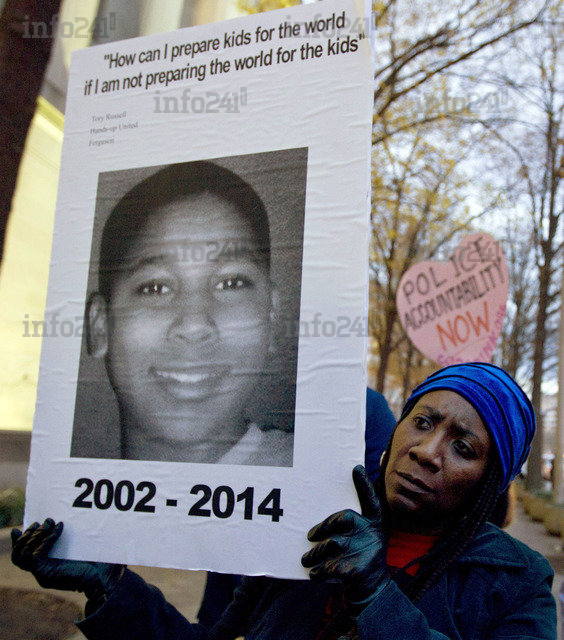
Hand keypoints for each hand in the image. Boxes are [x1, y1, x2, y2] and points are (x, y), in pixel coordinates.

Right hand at [11, 518, 123, 600]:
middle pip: (19, 555)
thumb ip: (71, 541)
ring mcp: (41, 574)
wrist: (104, 578)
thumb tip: (65, 522)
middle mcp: (41, 572)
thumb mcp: (81, 550)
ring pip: (23, 554)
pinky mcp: (45, 574)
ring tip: (49, 522)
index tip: (22, 527)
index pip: (23, 556)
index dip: (20, 541)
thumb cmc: (98, 564)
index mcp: (47, 567)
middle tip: (43, 521)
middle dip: (28, 536)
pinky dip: (45, 539)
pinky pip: (36, 555)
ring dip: (35, 535)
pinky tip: (59, 528)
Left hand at [301, 465, 389, 613]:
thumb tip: (326, 514)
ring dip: (314, 553)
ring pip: (330, 545)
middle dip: (322, 527)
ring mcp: (366, 552)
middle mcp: (373, 535)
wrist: (373, 593)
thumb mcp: (364, 539)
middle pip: (342, 519)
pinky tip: (314, 574)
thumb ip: (352, 525)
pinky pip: (329, 566)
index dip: (364, 485)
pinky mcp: (357, 571)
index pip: (371, 501)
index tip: (356, 468)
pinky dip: (318, 571)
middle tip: (310, 536)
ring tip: (306, 559)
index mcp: (375, 525)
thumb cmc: (361, 559)